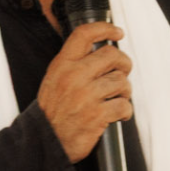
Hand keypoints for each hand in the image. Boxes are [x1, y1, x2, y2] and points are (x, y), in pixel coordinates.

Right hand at [37, 21, 133, 162]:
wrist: (44, 141)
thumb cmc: (52, 111)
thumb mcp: (54, 79)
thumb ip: (74, 64)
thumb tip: (101, 52)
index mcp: (62, 65)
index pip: (84, 35)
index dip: (105, 29)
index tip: (117, 32)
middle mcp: (74, 77)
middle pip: (112, 55)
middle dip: (124, 64)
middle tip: (122, 73)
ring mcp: (86, 96)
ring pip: (122, 82)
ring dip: (124, 91)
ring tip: (115, 98)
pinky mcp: (97, 115)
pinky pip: (124, 105)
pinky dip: (125, 111)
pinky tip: (118, 114)